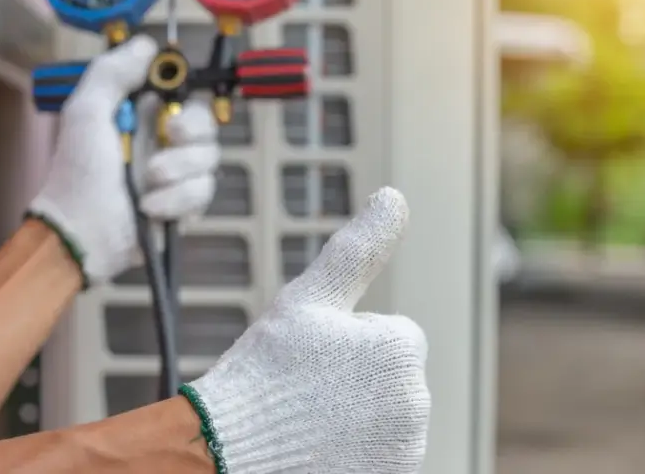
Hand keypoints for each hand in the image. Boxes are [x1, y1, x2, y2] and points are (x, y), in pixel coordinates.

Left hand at [28, 36, 219, 282]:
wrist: (81, 231)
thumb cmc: (78, 171)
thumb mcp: (86, 112)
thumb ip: (111, 73)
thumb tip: (146, 44)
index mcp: (144, 117)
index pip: (184, 94)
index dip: (187, 93)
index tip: (174, 98)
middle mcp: (166, 142)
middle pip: (207, 123)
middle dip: (192, 130)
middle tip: (170, 137)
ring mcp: (179, 175)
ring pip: (209, 158)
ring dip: (179, 169)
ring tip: (148, 181)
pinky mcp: (186, 205)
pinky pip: (203, 192)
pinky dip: (177, 199)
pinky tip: (150, 207)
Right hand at [173, 187, 429, 473]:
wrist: (228, 453)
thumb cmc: (265, 370)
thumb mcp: (310, 297)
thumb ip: (360, 247)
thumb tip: (393, 196)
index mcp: (402, 348)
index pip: (390, 333)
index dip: (349, 339)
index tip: (315, 358)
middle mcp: (417, 402)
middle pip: (390, 375)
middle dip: (357, 377)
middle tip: (309, 388)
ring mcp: (407, 451)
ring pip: (385, 414)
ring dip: (357, 414)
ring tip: (310, 418)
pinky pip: (382, 453)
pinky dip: (359, 451)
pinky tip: (322, 449)